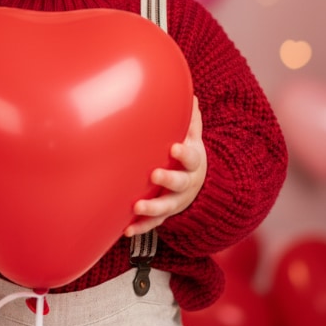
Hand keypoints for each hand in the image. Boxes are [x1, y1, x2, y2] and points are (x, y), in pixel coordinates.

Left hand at [125, 96, 206, 237]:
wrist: (199, 185)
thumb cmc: (188, 154)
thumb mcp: (193, 138)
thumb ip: (191, 120)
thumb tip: (189, 94)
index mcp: (193, 163)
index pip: (192, 158)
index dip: (184, 154)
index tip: (175, 148)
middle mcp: (186, 184)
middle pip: (180, 184)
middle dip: (168, 180)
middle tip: (154, 175)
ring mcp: (176, 201)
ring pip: (166, 208)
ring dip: (152, 208)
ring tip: (137, 207)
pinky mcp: (165, 214)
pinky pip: (154, 224)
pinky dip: (141, 228)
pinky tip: (126, 231)